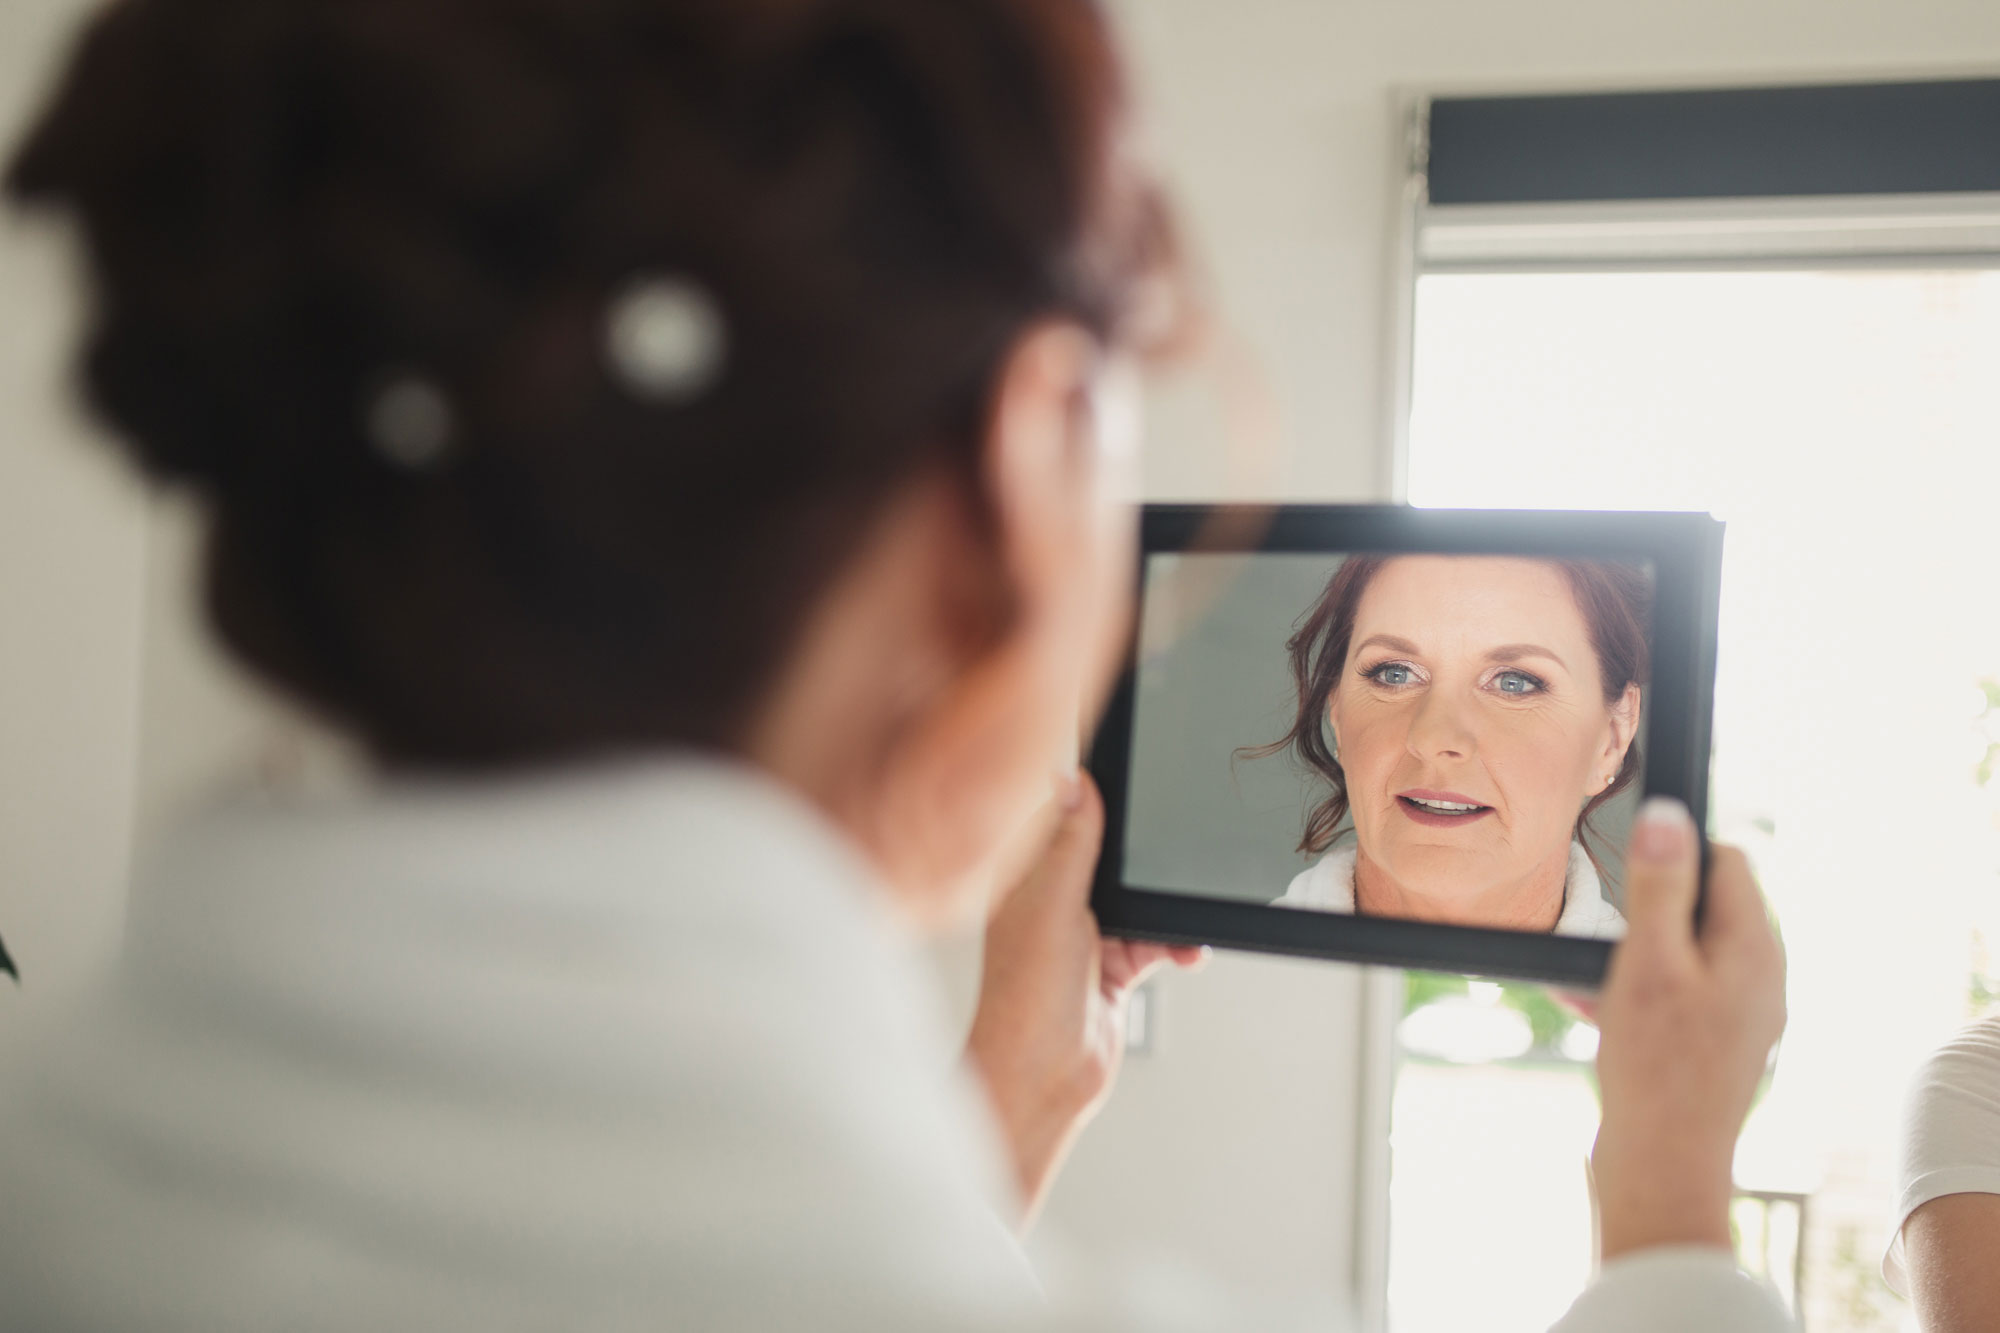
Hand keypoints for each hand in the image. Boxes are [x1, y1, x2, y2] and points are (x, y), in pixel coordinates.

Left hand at [964, 770, 1205, 1230]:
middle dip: (1145, 860)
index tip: (1138, 780)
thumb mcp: (1052, 907)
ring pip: (1140, 900)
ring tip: (1183, 923)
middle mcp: (1053, 903)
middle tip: (1175, 854)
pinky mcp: (1113, 967)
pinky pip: (1155, 939)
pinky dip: (1176, 944)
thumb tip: (1072, 779)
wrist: (1044, 1080)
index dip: (1097, 799)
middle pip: (1110, 859)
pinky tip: (1188, 951)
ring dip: (1167, 910)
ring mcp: (1085, 936)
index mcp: (1025, 878)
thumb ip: (1068, 844)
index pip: (1064, 820)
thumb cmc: (1025, 1001)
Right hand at [1588, 799, 1785, 1261]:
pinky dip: (1633, 993)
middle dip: (1644, 909)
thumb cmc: (1656, 1069)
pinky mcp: (1712, 1047)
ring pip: (1681, 952)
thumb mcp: (1648, 962)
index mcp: (1754, 948)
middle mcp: (1758, 979)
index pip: (1727, 860)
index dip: (1674, 853)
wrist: (1662, 1169)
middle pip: (1701, 906)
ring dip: (1632, 954)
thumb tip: (1671, 817)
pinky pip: (1673, 995)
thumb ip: (1659, 886)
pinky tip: (1593, 1011)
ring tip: (1594, 981)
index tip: (1627, 870)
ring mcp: (1739, 1016)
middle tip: (1604, 936)